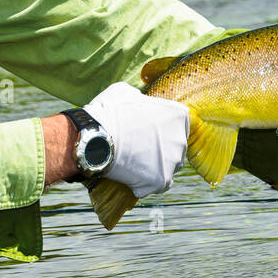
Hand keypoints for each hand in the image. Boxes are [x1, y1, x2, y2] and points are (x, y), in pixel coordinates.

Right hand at [83, 83, 188, 197]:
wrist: (96, 137)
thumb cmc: (109, 113)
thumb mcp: (125, 93)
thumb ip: (140, 98)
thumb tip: (138, 101)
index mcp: (178, 115)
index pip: (176, 126)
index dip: (159, 130)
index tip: (144, 133)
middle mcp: (181, 139)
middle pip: (174, 149)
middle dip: (158, 150)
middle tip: (136, 149)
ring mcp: (173, 161)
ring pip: (167, 168)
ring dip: (152, 167)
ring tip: (131, 163)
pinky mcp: (163, 180)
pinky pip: (156, 185)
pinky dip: (144, 183)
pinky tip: (129, 176)